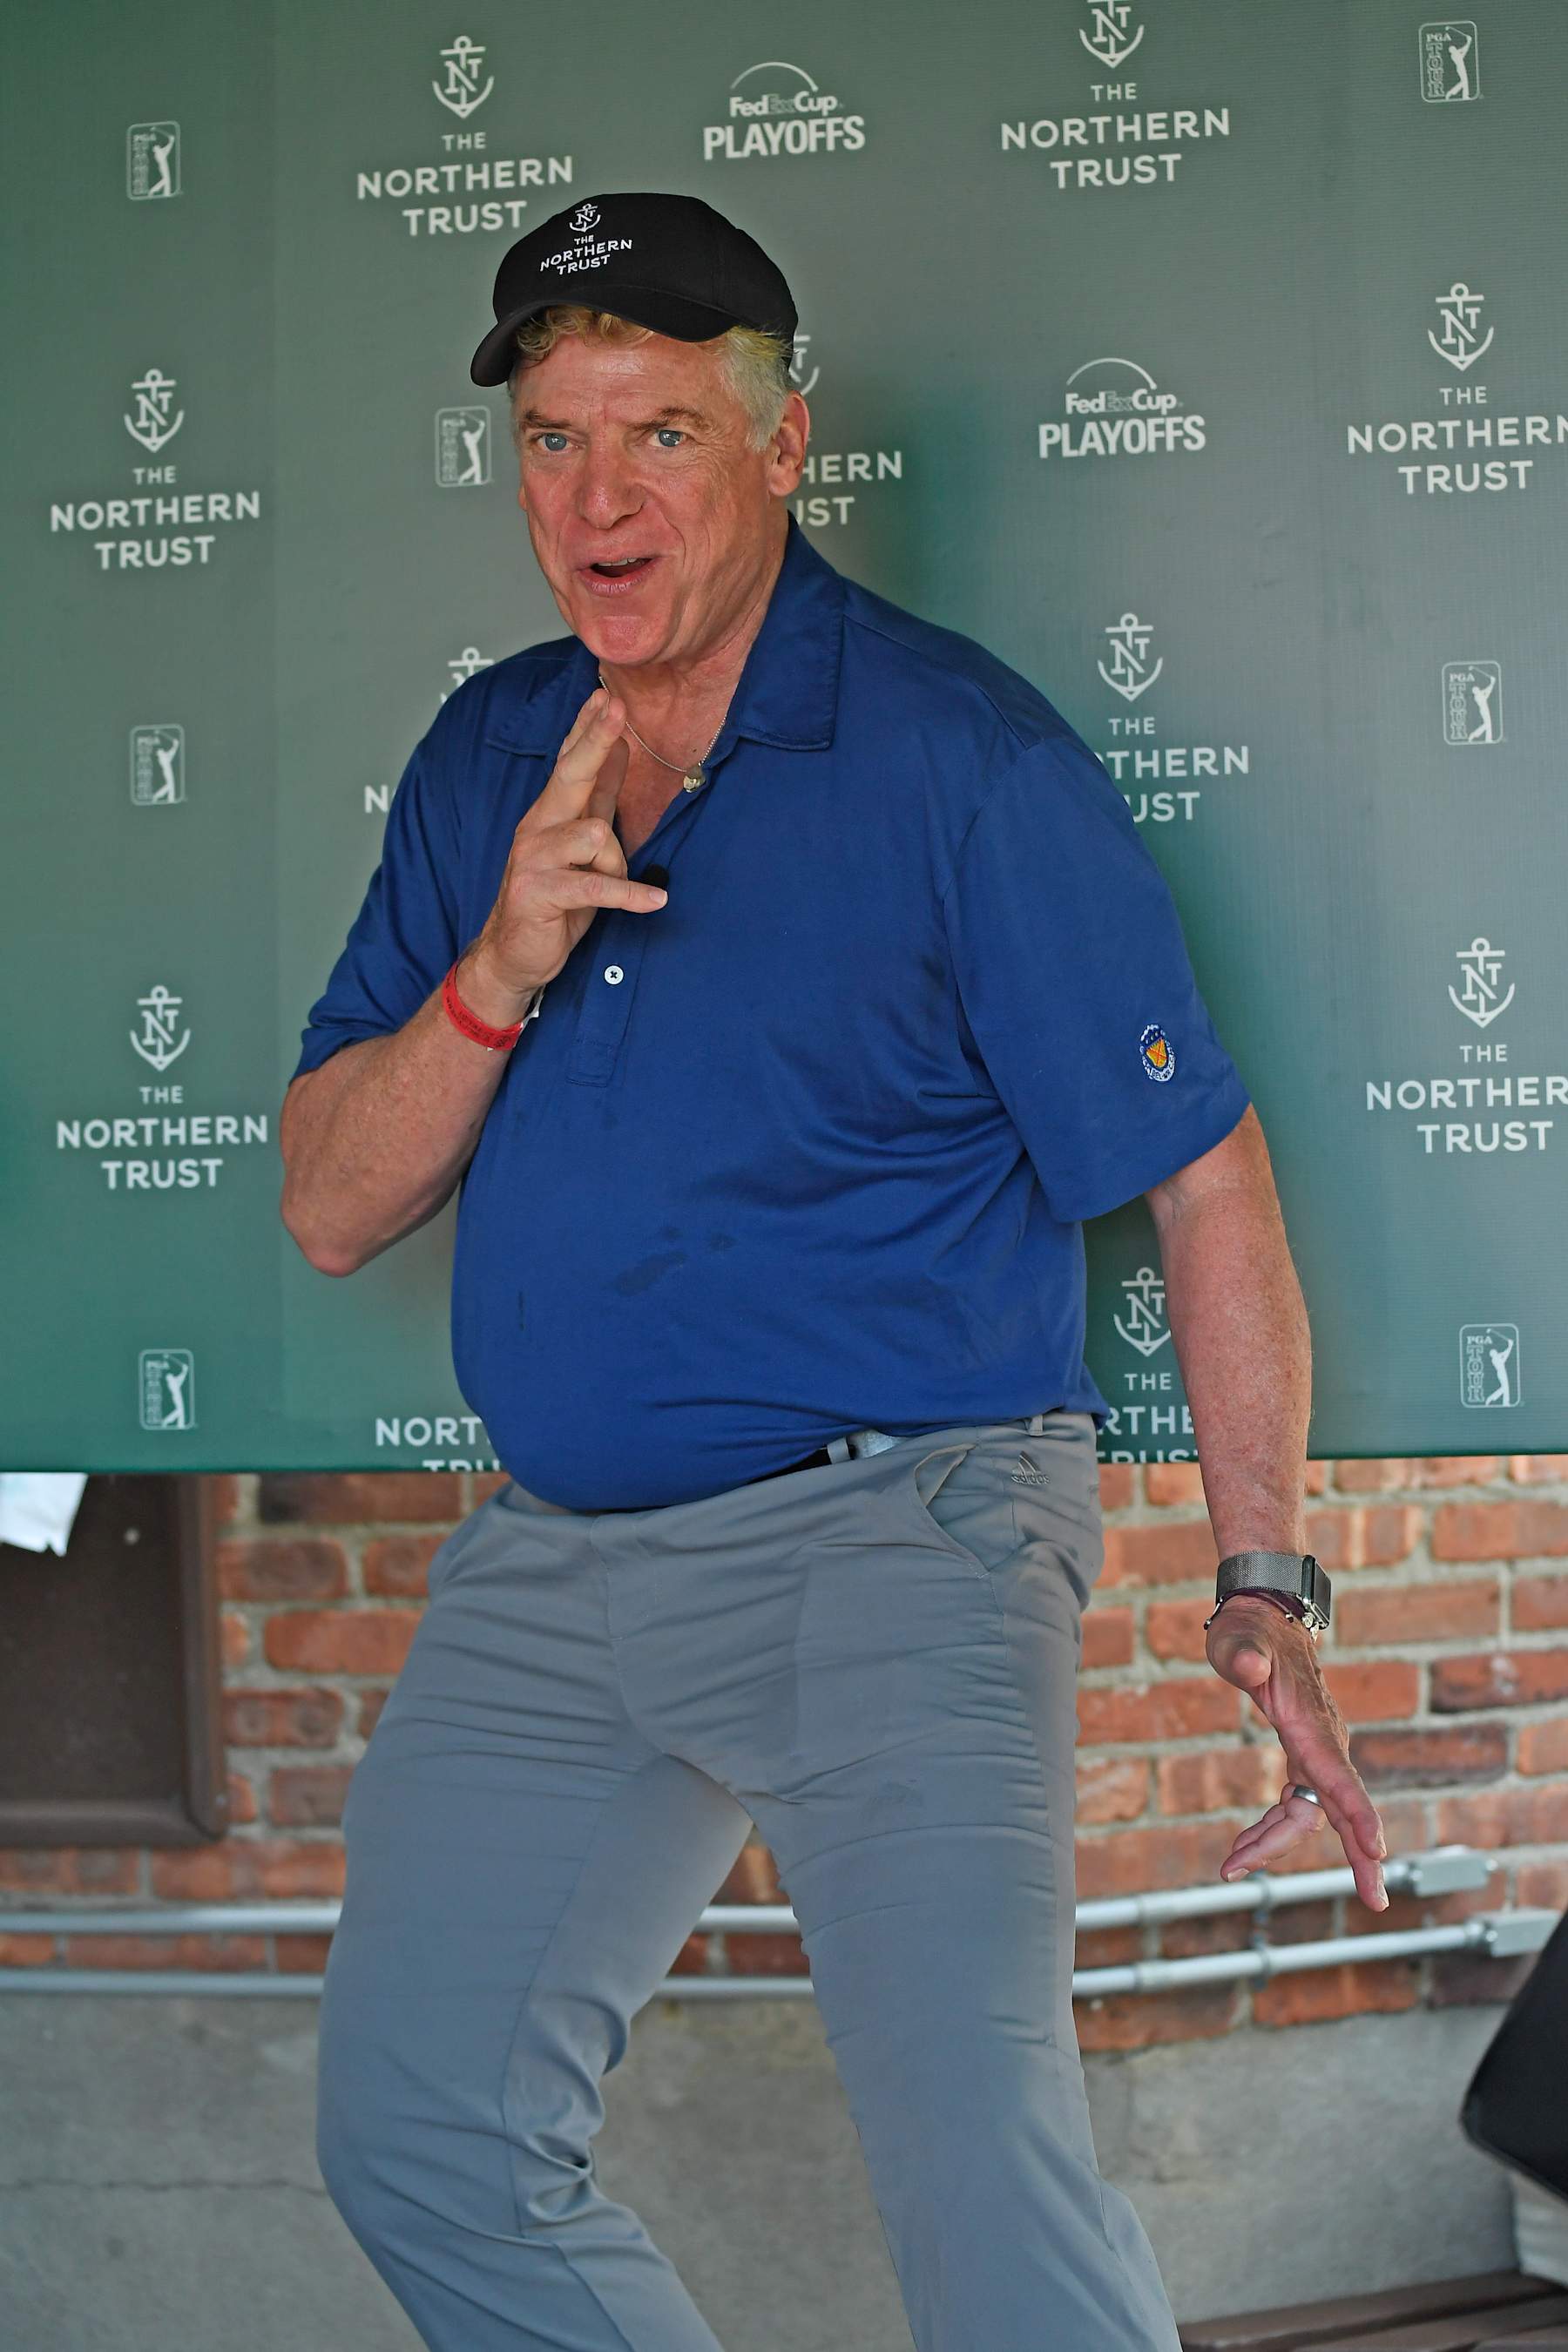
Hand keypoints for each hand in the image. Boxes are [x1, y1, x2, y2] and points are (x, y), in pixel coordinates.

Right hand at [464, 686, 666, 1014]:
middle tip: (614, 708)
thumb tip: (622, 751)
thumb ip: (599, 799)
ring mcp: (535, 858)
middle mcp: (538, 828)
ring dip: (617, 861)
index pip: (570, 761)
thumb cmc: (555, 900)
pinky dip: (630, 894)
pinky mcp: (541, 892)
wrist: (514, 954)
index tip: (604, 695)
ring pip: (594, 834)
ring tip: (618, 885)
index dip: (587, 728)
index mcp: (550, 814)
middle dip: (594, 740)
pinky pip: (597, 885)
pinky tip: (656, 900)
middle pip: (570, 775)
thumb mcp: (584, 846)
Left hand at [1205, 1595, 1388, 1910]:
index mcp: (1310, 1723)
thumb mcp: (1237, 1639)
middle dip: (1357, 1856)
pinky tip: (1245, 1846)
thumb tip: (1246, 1664)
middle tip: (1373, 1902)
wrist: (1265, 1617)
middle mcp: (1323, 1743)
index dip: (1360, 1814)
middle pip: (1340, 1807)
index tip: (1377, 1850)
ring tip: (1232, 1866)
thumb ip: (1243, 1653)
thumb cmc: (1248, 1630)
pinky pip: (1298, 1804)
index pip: (1340, 1775)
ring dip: (1278, 1844)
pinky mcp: (1304, 1755)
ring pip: (1312, 1814)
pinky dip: (1273, 1829)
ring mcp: (1316, 1751)